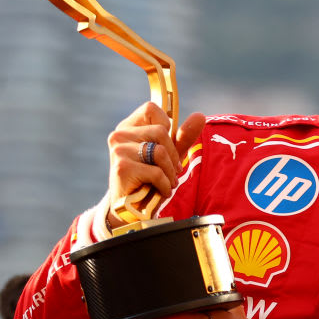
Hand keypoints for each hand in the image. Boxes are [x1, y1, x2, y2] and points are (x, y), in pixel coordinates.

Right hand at [106, 102, 205, 228]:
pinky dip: (165, 185)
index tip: (166, 145)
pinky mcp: (122, 168)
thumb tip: (200, 115)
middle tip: (172, 171)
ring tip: (167, 182)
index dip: (166, 125)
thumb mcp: (169, 155)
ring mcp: (118, 151)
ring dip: (170, 172)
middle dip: (173, 155)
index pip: (151, 108)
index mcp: (128, 127)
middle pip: (161, 131)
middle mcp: (119, 135)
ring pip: (160, 151)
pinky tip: (160, 191)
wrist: (131, 209)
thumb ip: (183, 137)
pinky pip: (156, 172)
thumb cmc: (149, 179)